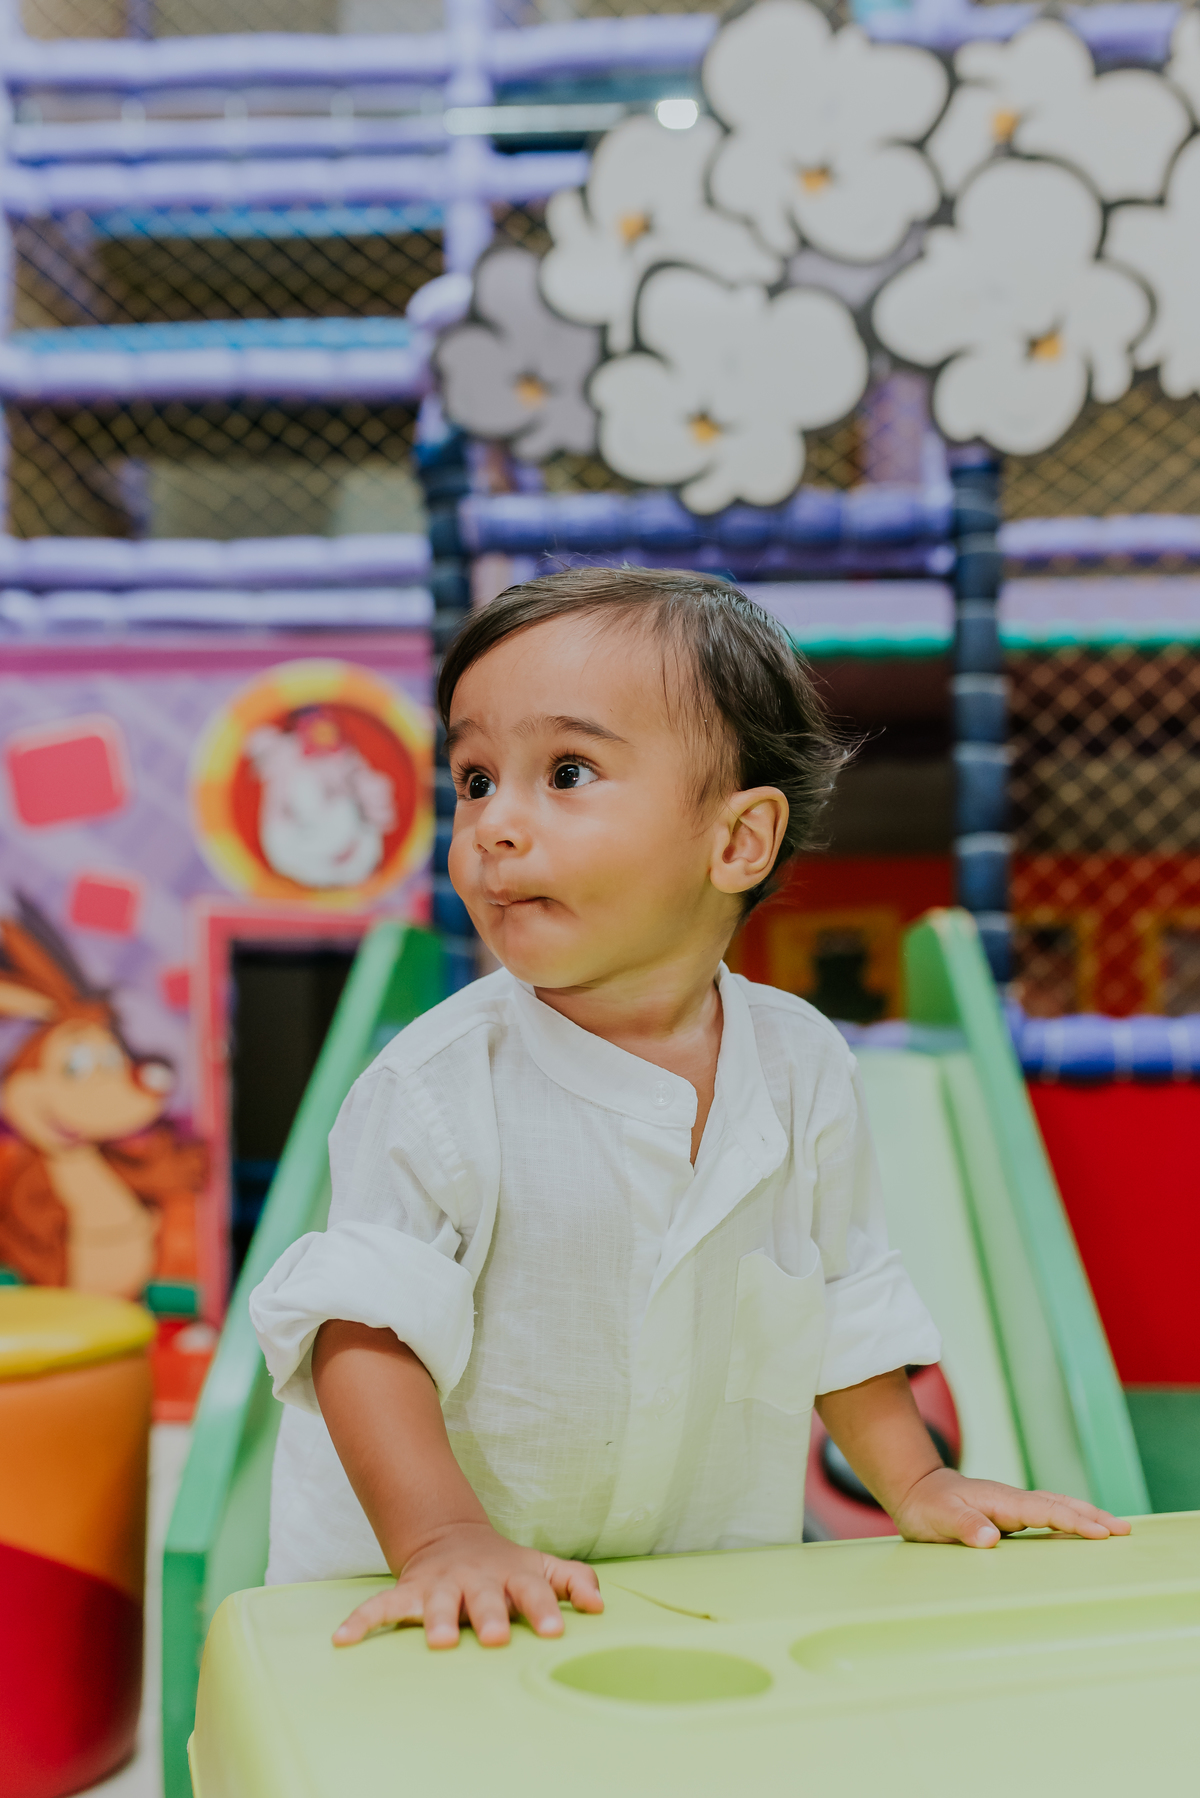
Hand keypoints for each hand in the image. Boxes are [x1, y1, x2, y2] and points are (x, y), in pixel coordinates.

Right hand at [332, 1519, 603, 1649]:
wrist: (451, 1538)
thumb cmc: (507, 1568)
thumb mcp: (542, 1567)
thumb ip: (573, 1580)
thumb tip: (601, 1603)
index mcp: (512, 1575)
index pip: (534, 1589)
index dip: (546, 1608)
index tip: (557, 1631)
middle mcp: (476, 1580)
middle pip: (484, 1598)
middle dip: (489, 1615)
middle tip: (496, 1637)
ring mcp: (440, 1585)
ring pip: (436, 1602)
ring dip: (436, 1620)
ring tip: (437, 1642)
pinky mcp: (409, 1592)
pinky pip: (381, 1607)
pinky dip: (362, 1621)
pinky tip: (342, 1640)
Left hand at [890, 1466, 1131, 1548]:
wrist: (916, 1489)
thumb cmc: (928, 1506)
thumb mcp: (939, 1518)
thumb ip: (964, 1526)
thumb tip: (990, 1537)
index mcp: (1002, 1501)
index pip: (1045, 1510)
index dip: (1073, 1521)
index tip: (1100, 1533)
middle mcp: (1013, 1501)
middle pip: (1060, 1505)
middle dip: (1092, 1516)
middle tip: (1125, 1530)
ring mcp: (1013, 1506)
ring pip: (1057, 1507)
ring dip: (1085, 1515)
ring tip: (1115, 1528)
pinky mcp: (1010, 1514)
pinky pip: (1047, 1514)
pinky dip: (1068, 1519)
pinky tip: (1079, 1529)